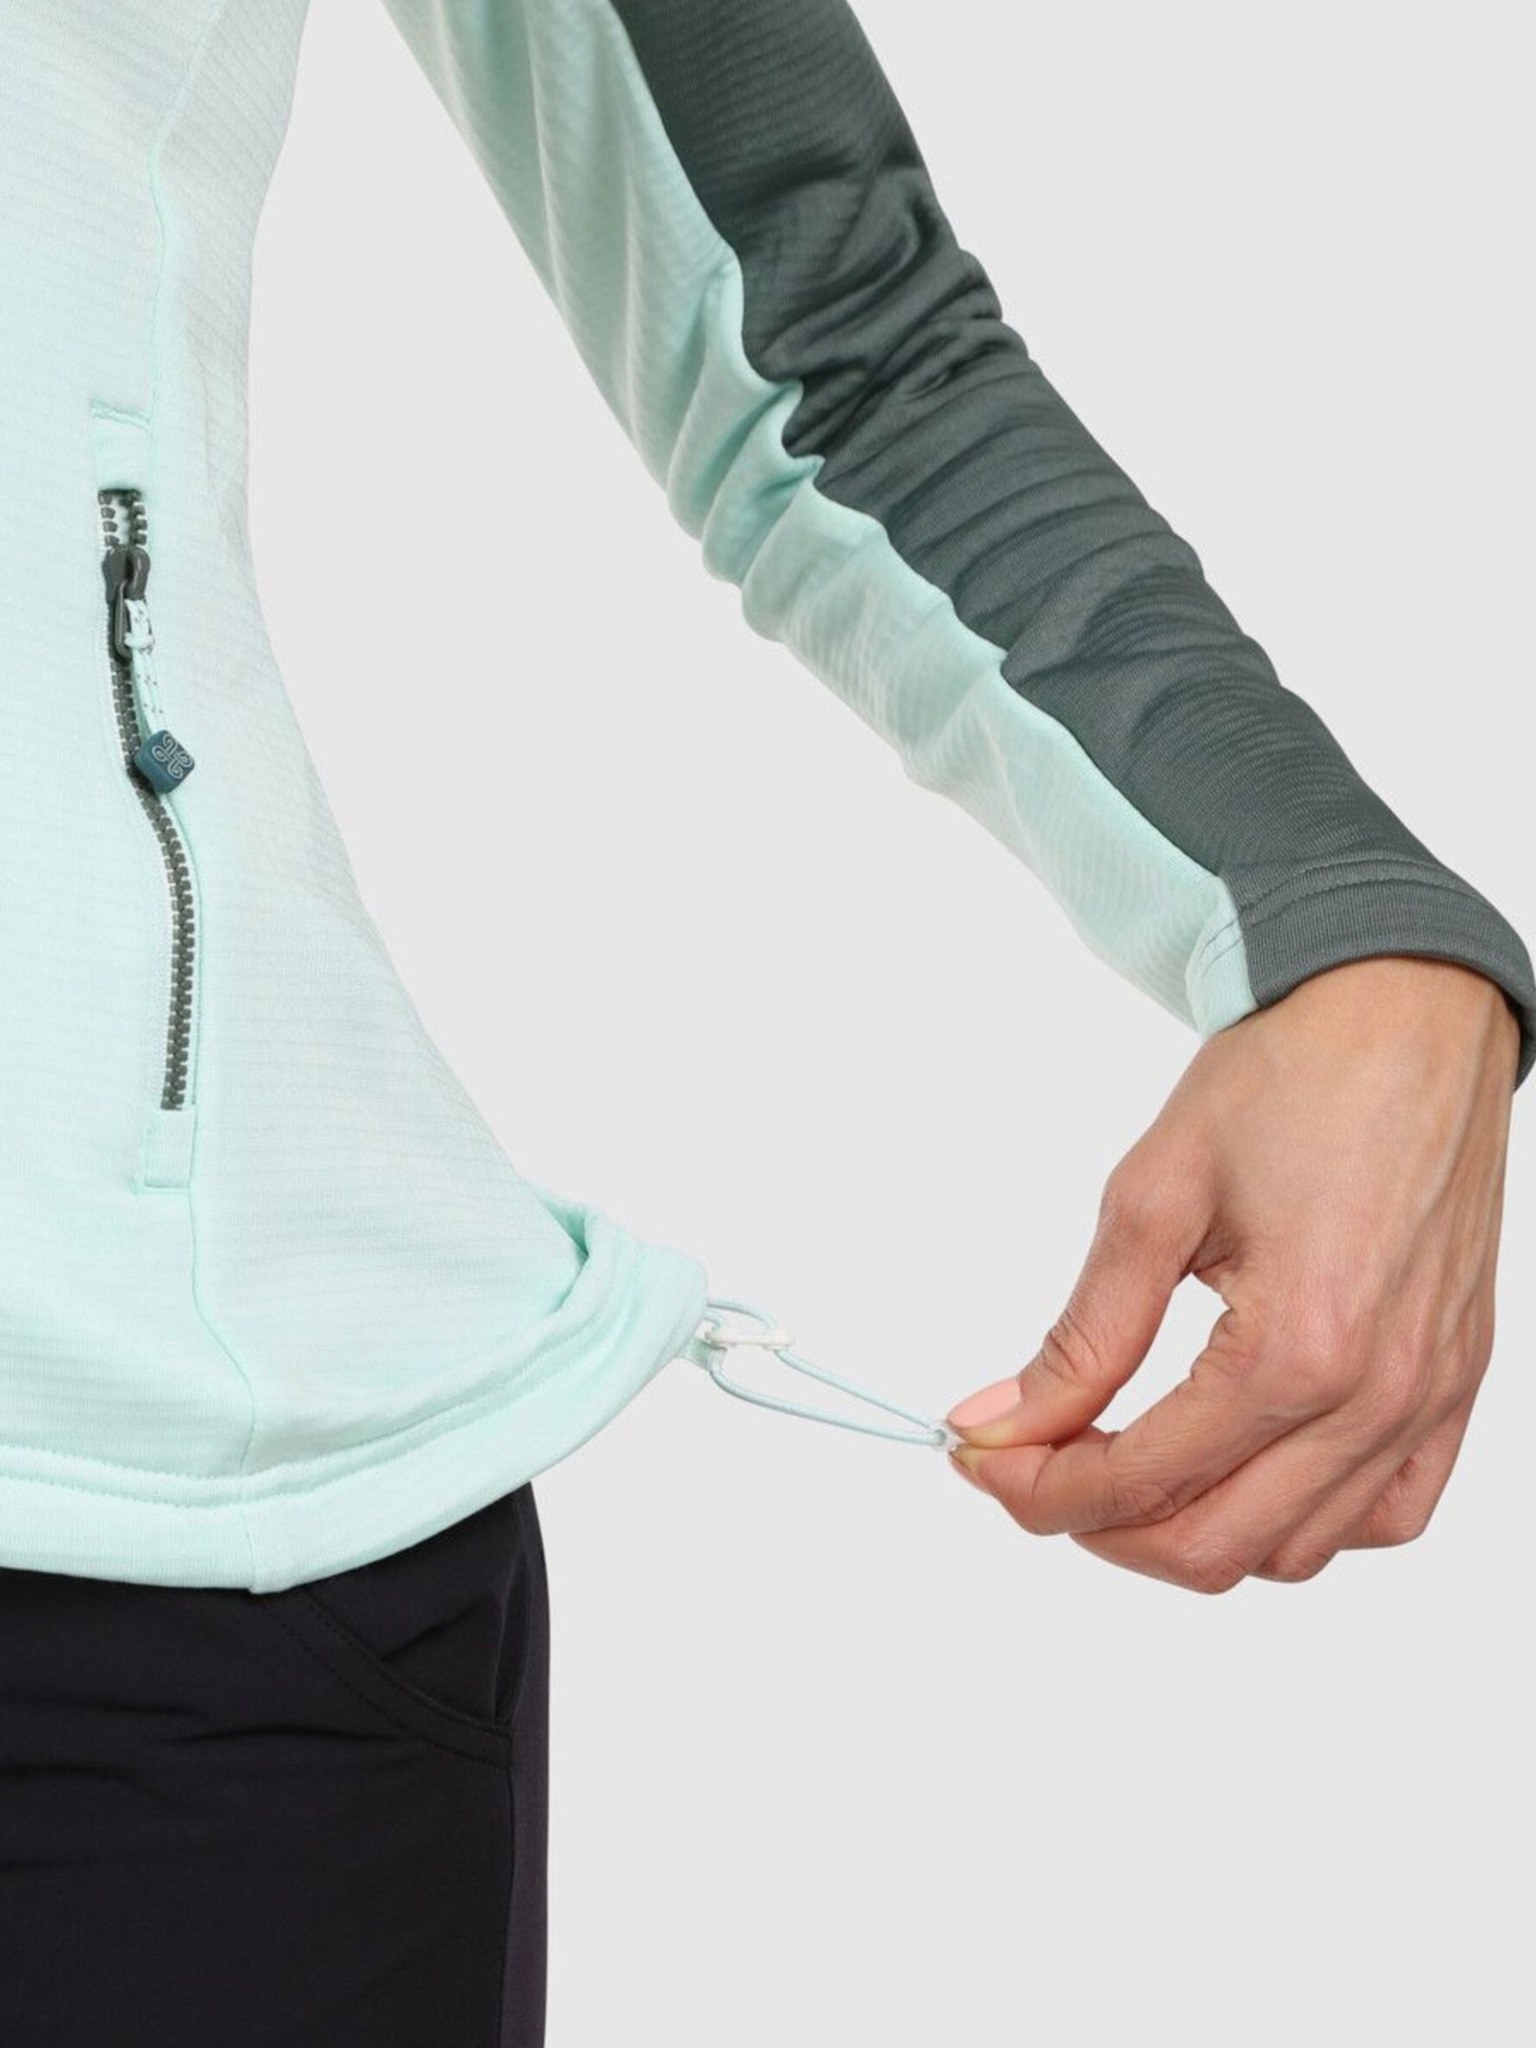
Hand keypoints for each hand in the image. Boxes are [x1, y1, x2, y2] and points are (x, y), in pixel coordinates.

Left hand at [946, 957, 1520, 1591]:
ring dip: (1193, 1530)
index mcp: (1297, 1350)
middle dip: (1097, 1524)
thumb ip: (1082, 1334)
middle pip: (1211, 1548)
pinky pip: (1387, 1514)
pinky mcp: (1454, 1384)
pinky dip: (1302, 1521)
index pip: (1140, 1482)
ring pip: (1293, 1551)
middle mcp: (1376, 1397)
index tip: (980, 1459)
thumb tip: (1002, 1421)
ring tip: (1124, 1460)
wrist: (1403, 1013)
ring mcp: (1427, 1399)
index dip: (1037, 1489)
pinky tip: (1241, 1468)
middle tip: (1034, 1467)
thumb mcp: (1154, 1200)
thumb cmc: (1291, 1081)